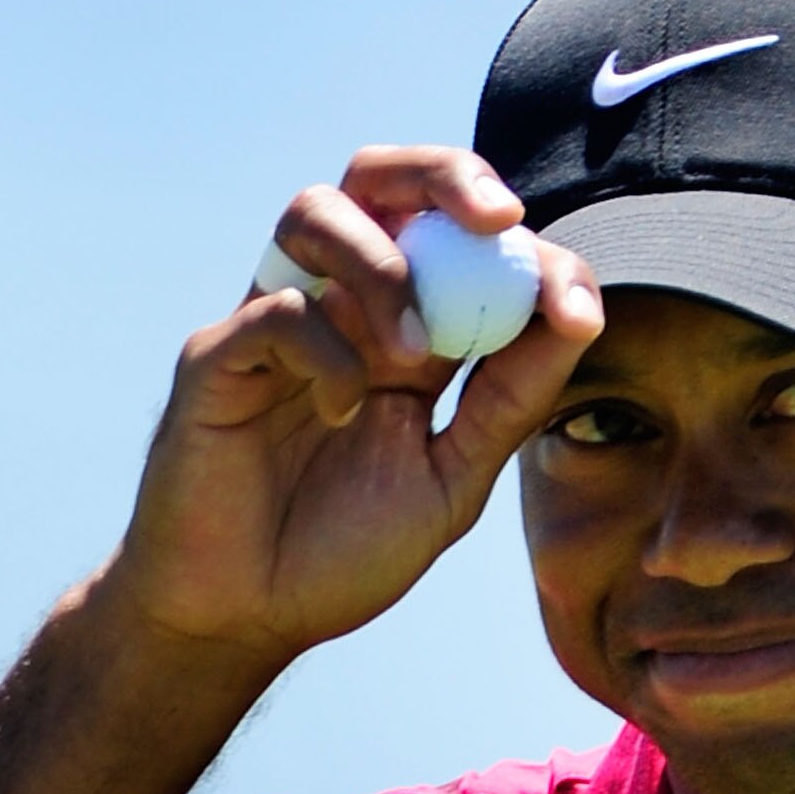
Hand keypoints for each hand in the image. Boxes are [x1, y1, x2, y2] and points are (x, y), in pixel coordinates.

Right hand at [95, 144, 601, 671]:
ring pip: (319, 211)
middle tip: (498, 219)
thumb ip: (507, 405)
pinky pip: (279, 310)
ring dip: (384, 267)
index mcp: (404, 331)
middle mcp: (338, 308)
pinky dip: (327, 352)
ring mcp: (276, 321)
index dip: (528, 255)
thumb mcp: (451, 482)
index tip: (575, 305)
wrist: (243, 617)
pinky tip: (344, 416)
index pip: (464, 246)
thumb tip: (574, 316)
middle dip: (446, 176)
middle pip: (382, 179)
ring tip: (415, 357)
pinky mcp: (218, 355)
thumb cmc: (338, 553)